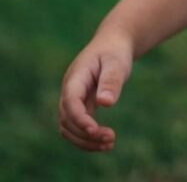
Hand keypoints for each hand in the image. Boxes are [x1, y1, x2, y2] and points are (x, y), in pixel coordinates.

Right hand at [58, 33, 132, 151]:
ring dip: (85, 140)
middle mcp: (70, 90)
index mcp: (75, 77)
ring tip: (110, 144)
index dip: (79, 119)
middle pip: (67, 119)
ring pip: (69, 127)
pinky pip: (78, 126)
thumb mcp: (116, 62)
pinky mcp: (80, 105)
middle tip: (111, 139)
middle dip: (85, 134)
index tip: (95, 130)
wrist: (112, 44)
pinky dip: (89, 136)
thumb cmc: (115, 51)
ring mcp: (73, 99)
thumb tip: (105, 103)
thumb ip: (111, 81)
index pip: (70, 102)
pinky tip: (106, 141)